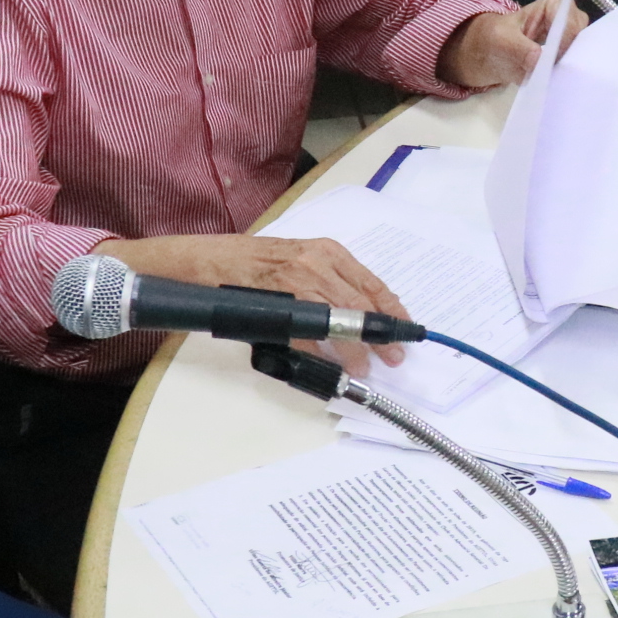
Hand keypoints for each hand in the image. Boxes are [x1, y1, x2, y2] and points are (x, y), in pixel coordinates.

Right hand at [98, 232, 410, 374]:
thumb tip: (361, 313)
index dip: (392, 309)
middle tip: (392, 356)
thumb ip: (330, 281)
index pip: (371, 282)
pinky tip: (329, 362)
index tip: (406, 329)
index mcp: (327, 251)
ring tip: (362, 366)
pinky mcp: (276, 304)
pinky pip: (305, 333)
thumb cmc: (255, 263)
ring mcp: (295, 282)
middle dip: (380, 334)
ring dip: (353, 349)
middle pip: (360, 304)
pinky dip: (320, 350)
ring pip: (338, 320)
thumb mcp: (300, 260)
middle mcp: (315, 262)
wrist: (210, 259)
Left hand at [438, 0, 584, 90]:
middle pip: (582, 36)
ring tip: (555, 80)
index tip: (552, 58)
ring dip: (571, 68)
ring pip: (584, 54)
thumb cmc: (495, 38)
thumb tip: (538, 60)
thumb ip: (518, 48)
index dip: (564, 38)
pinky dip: (568, 78)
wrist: (490, 55)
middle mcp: (568, 21)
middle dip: (571, 55)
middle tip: (555, 72)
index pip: (569, 19)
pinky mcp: (568, 59)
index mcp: (554, 5)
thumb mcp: (500, 40)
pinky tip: (556, 86)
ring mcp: (571, 42)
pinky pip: (577, 68)